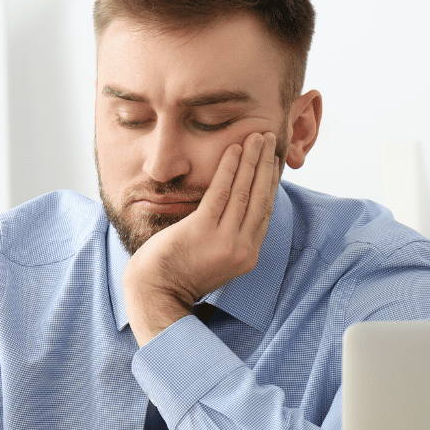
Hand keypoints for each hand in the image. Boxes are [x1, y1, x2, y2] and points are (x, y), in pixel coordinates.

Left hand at [123, 131, 279, 346]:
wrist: (156, 293)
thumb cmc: (179, 274)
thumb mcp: (216, 260)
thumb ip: (230, 238)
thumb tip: (235, 211)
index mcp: (248, 254)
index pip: (264, 211)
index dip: (270, 182)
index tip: (273, 160)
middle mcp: (242, 247)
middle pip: (260, 197)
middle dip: (266, 164)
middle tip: (270, 138)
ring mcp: (224, 240)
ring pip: (244, 191)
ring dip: (252, 160)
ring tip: (257, 137)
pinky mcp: (202, 231)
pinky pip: (220, 192)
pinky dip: (229, 168)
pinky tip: (234, 149)